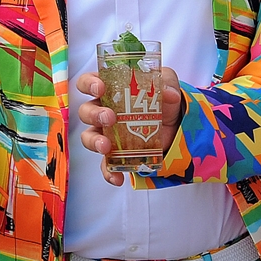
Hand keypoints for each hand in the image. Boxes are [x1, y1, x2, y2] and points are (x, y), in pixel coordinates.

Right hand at [75, 67, 183, 185]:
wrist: (174, 125)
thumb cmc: (162, 98)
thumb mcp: (167, 84)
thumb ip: (167, 83)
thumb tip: (169, 94)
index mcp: (110, 89)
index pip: (88, 82)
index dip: (89, 84)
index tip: (100, 88)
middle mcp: (103, 110)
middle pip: (86, 111)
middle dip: (94, 114)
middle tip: (109, 117)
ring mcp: (107, 134)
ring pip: (89, 137)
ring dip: (94, 142)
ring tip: (106, 147)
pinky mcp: (116, 153)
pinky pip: (105, 164)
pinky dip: (108, 172)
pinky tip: (117, 177)